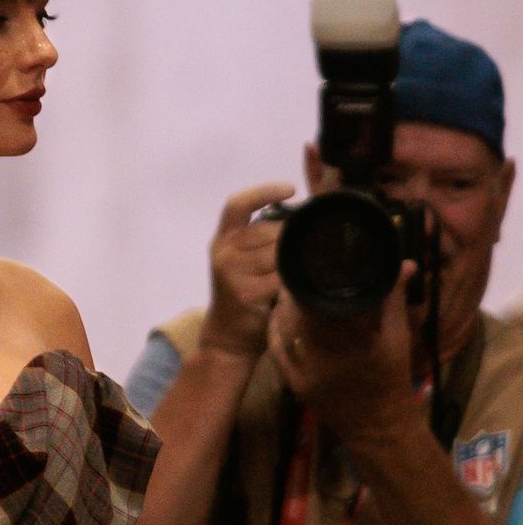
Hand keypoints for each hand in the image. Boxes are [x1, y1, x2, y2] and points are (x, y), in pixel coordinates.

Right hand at [201, 183, 294, 357]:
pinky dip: (294, 280)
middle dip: (291, 240)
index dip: (263, 192)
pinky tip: (297, 286)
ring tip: (297, 274)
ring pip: (279, 253)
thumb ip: (260, 239)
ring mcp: (232, 272)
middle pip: (270, 230)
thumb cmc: (244, 293)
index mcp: (223, 239)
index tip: (291, 189)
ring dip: (293, 262)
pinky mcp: (245, 292)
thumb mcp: (242, 260)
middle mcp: (223, 251)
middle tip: (302, 255)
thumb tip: (300, 216)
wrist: (228, 336)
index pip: (238, 205)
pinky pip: (282, 277)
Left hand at [268, 261, 418, 443]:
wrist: (378, 427)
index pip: (327, 302)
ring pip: (285, 328)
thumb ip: (393, 299)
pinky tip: (278, 315)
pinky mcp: (294, 383)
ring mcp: (306, 372)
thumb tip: (404, 263)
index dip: (315, 281)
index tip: (313, 264)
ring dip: (283, 308)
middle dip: (296, 292)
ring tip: (287, 290)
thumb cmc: (392, 379)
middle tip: (296, 274)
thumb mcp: (398, 338)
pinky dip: (276, 329)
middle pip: (300, 313)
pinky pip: (276, 349)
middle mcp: (328, 357)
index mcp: (357, 342)